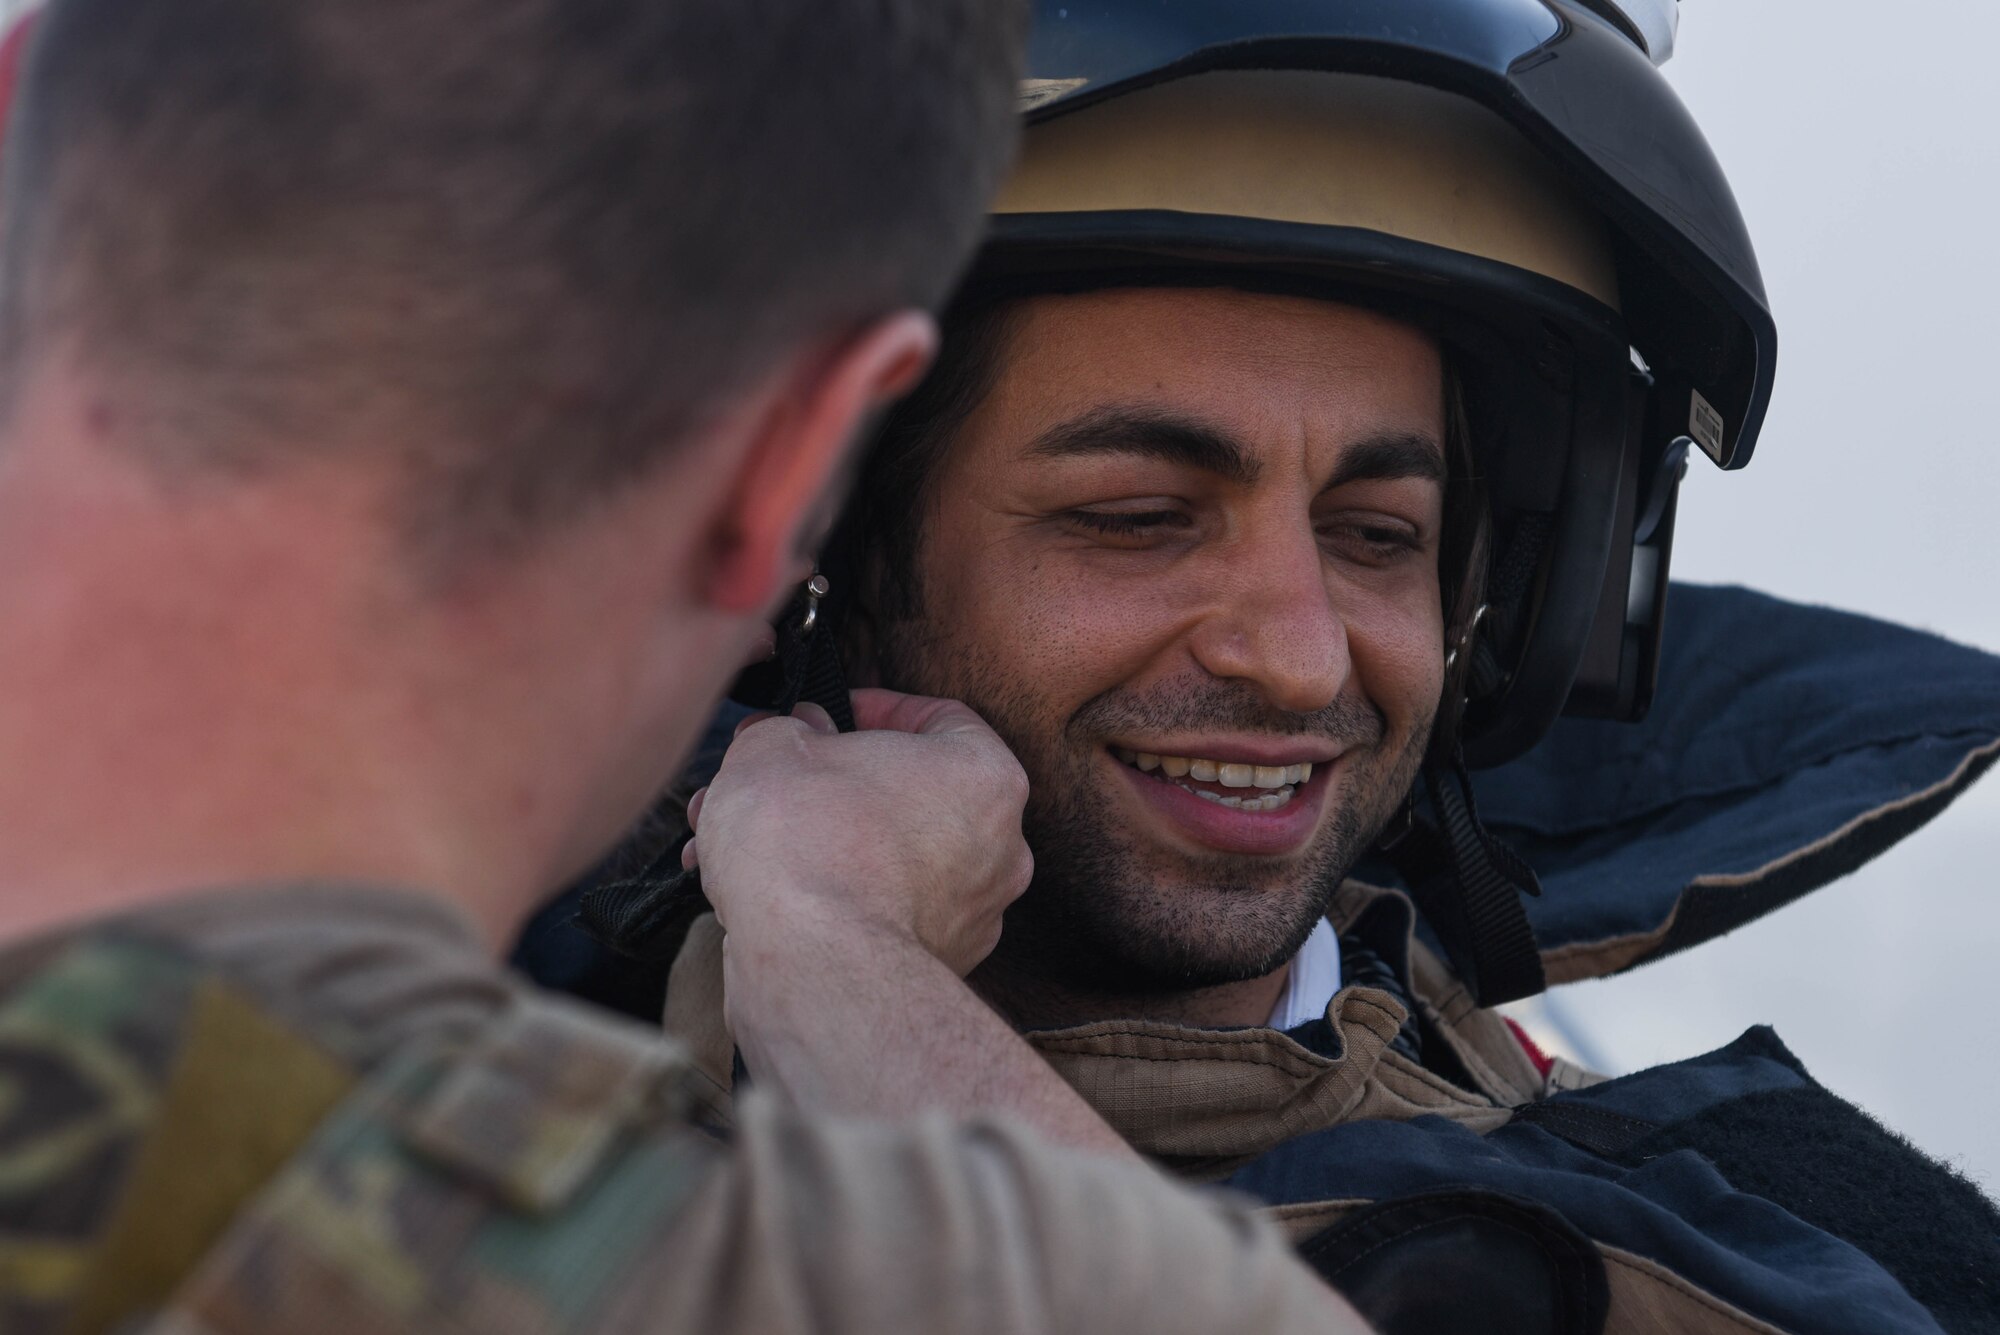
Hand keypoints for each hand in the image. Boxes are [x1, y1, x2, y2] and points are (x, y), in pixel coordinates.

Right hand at [684, 688, 1032, 976]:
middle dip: (826, 786)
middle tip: (772, 780)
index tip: (828, 717)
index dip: (875, 709)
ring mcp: (971, 915)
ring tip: (738, 840)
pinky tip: (756, 893)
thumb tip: (790, 735)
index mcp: (983, 775)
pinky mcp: (933, 967)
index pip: (940, 718)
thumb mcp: (772, 749)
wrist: (811, 969)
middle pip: (906, 792)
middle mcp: (997, 848)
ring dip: (814, 843)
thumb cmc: (807, 847)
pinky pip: (877, 912)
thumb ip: (785, 730)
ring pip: (885, 857)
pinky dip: (826, 898)